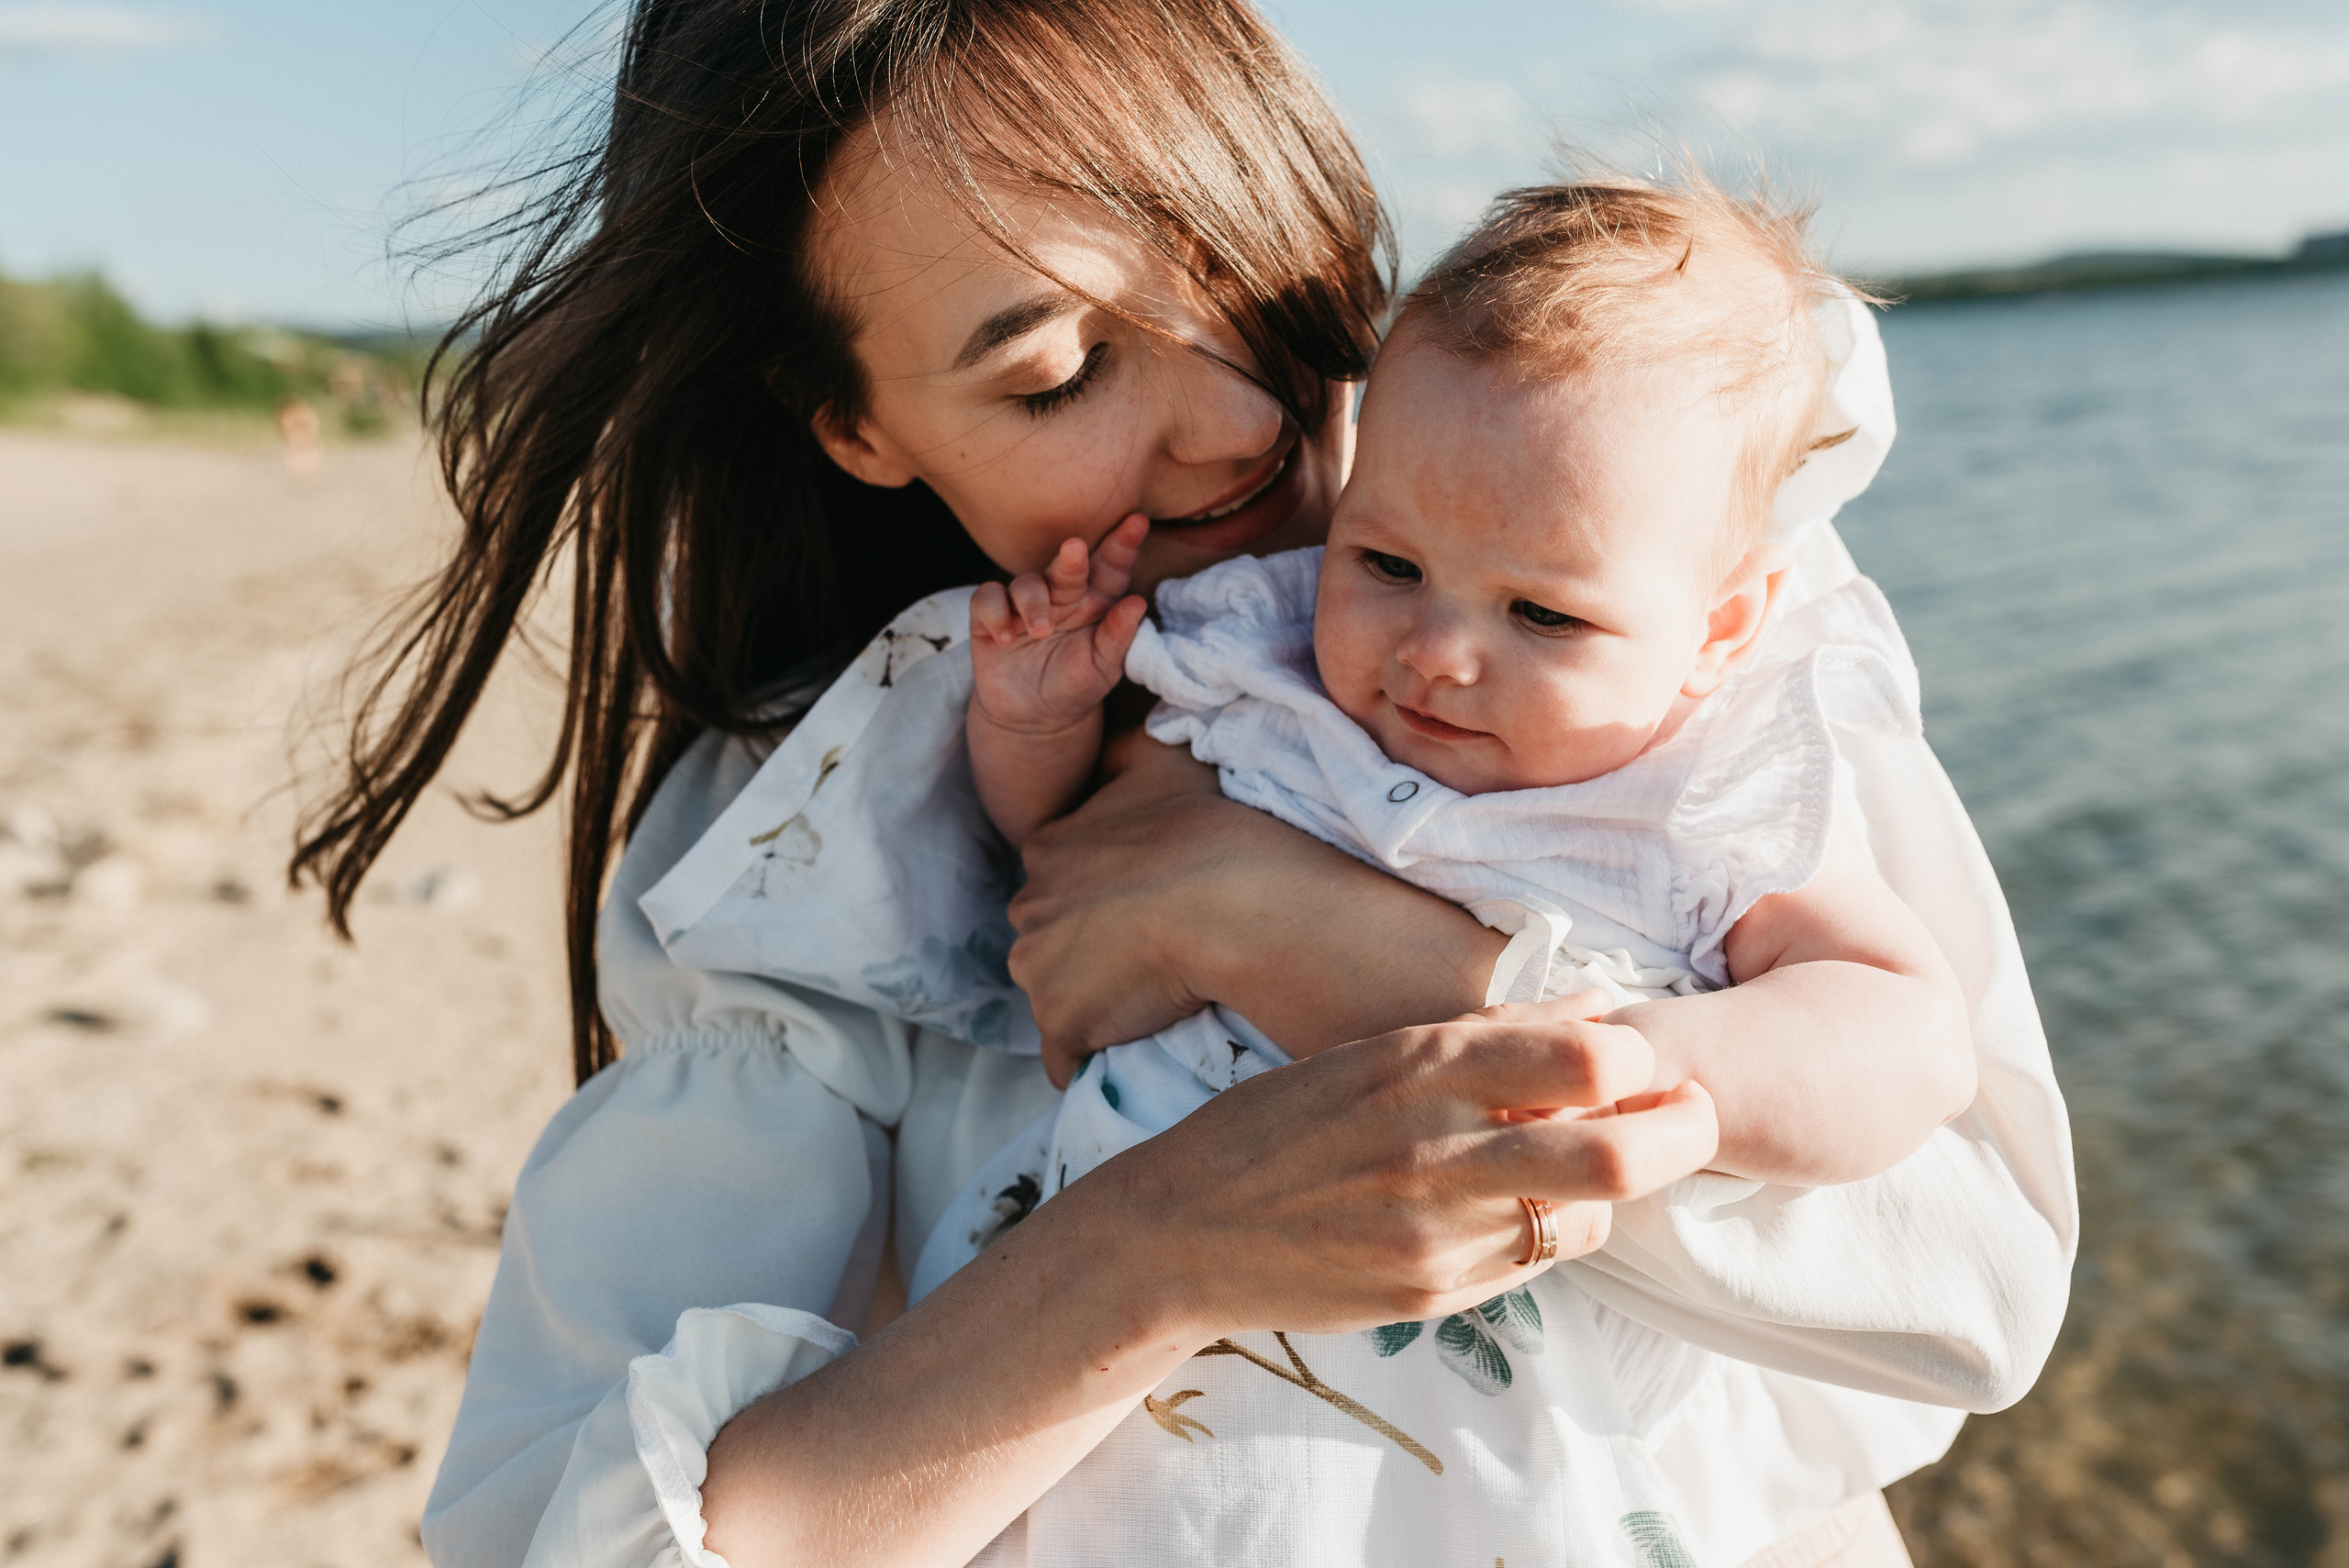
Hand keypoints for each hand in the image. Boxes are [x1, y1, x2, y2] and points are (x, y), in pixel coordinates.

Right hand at [968, 514, 1149, 736]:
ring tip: (1039, 631)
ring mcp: (1024, 603)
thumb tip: (1138, 603)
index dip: (1123, 545)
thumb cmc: (1075, 686)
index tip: (1137, 522)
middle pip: (1067, 566)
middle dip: (1071, 558)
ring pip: (1025, 582)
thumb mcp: (1103, 669)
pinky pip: (986, 599)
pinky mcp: (991, 617)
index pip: (1111, 568)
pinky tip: (1005, 637)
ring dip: (1032, 602)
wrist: (1033, 718)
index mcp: (1095, 601)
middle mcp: (1061, 595)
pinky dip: (994, 613)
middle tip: (1075, 550)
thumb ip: (1119, 638)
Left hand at [1010, 737, 1506, 1084]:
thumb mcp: (1166, 759)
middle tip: (1149, 957)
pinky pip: (1066, 1058)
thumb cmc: (1213, 826)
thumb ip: (1129, 745)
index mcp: (1048, 845)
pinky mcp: (1064, 1024)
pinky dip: (1088, 1058)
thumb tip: (1119, 729)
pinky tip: (1125, 1049)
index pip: (1058, 880)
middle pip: (1048, 939)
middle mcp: (1028, 907)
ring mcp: (1040, 970)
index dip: (1099, 899)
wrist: (1240, 899)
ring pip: (1054, 995)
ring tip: (1149, 1001)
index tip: (1139, 910)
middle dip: (1086, 951)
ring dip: (1090, 1002)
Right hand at [1084, 998, 1721, 1335]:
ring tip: (1601, 1161)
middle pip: (1619, 1151)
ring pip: (1592, 1214)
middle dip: (1681, 1133)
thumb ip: (1492, 1031)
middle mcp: (1439, 1145)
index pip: (1593, 1058)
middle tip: (1691, 1116)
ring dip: (1617, 1187)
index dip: (1642, 1060)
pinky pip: (1537, 1262)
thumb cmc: (1276, 1126)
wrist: (1180, 1234)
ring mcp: (1438, 1229)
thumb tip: (1600, 1004)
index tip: (1644, 1059)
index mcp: (1422, 1063)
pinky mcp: (1432, 1293)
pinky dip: (1556, 1230)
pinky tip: (1527, 1206)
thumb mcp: (1374, 1051)